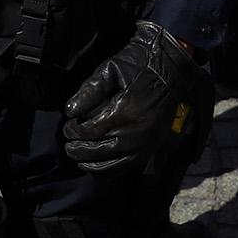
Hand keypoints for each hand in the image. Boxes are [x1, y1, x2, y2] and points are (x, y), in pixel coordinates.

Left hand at [62, 20, 207, 174]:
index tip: (67, 126)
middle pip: (96, 152)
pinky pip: (124, 169)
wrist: (170, 71)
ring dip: (89, 164)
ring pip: (109, 167)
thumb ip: (89, 91)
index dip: (74, 131)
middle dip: (77, 149)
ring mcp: (143, 147)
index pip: (89, 132)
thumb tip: (70, 111)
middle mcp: (134, 136)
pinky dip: (107, 170)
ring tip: (78, 155)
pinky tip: (95, 164)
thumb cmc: (138, 66)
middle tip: (68, 143)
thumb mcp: (110, 70)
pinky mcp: (149, 150)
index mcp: (123, 114)